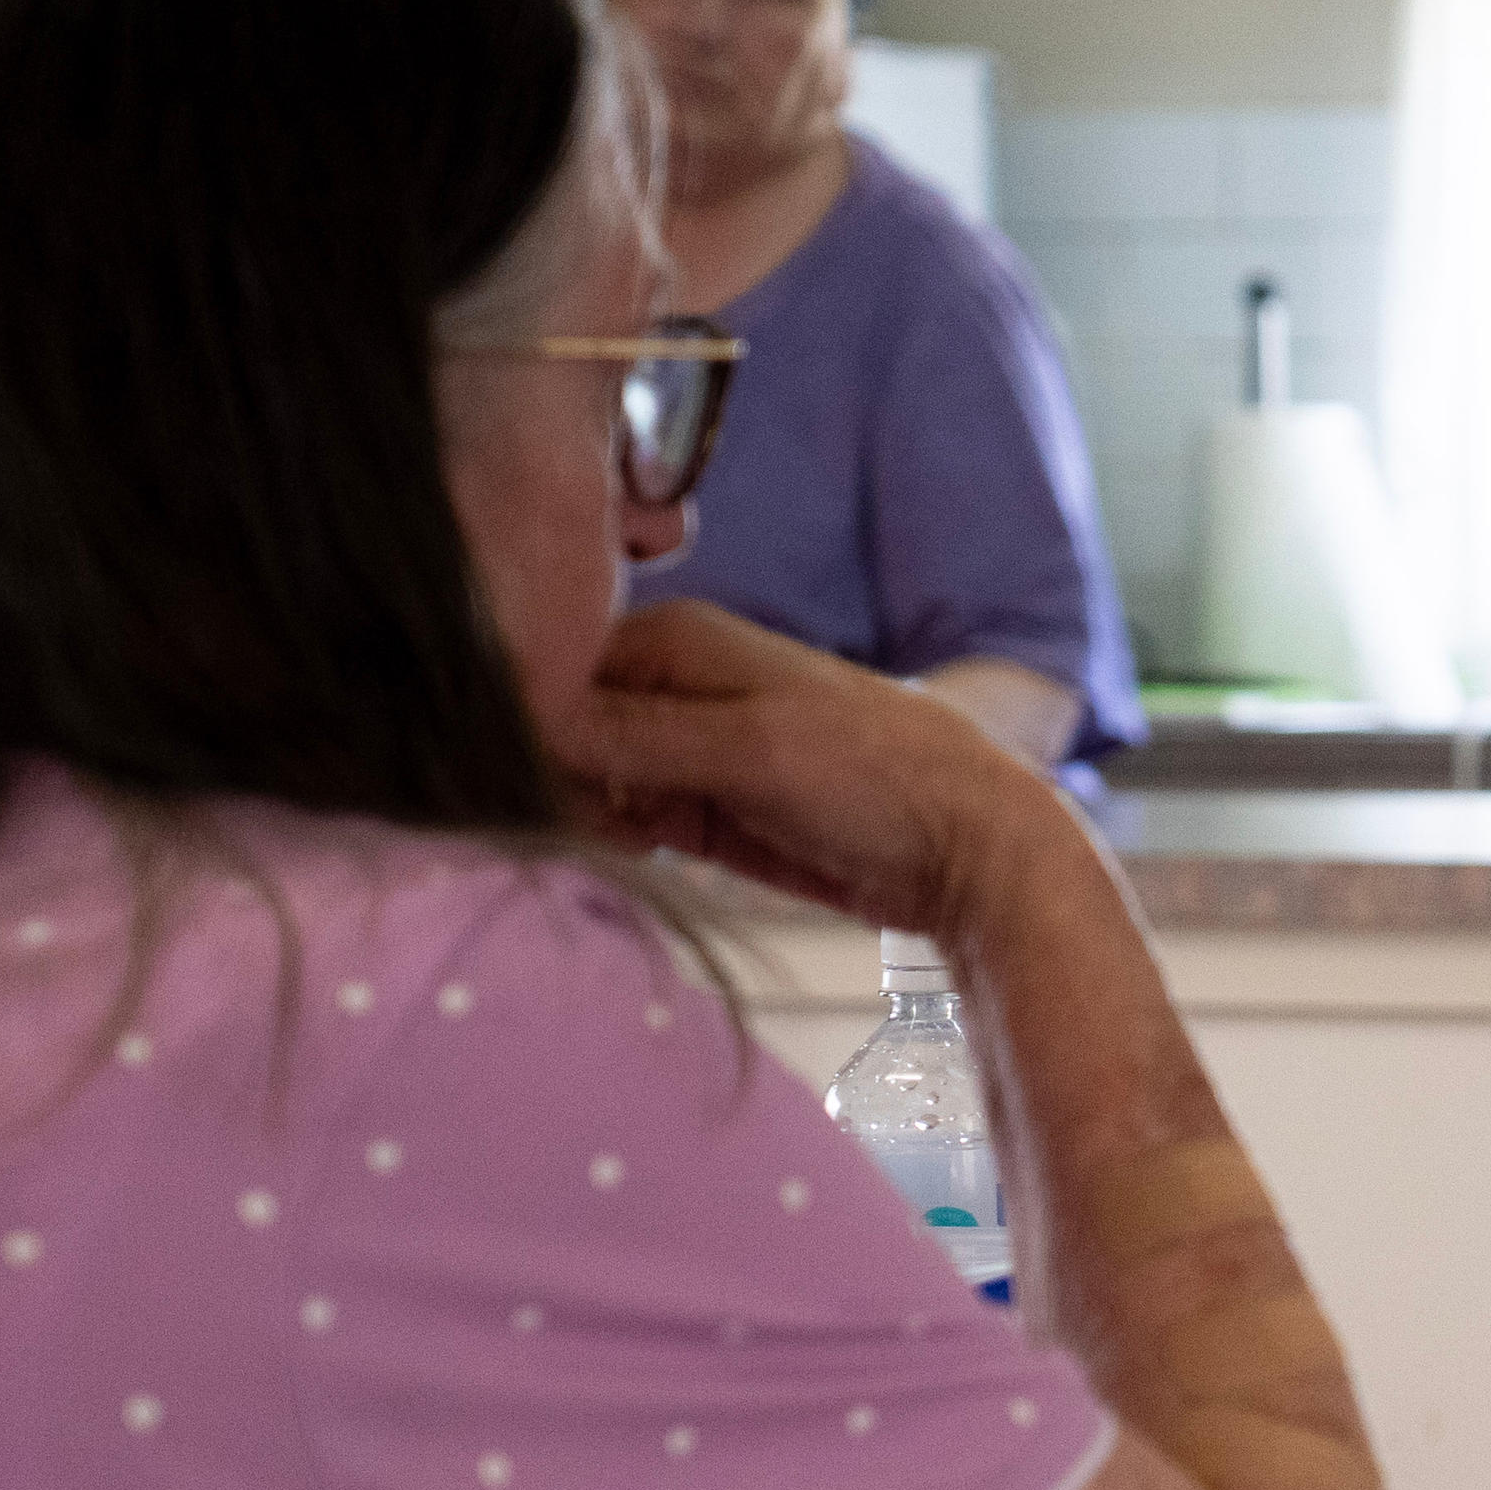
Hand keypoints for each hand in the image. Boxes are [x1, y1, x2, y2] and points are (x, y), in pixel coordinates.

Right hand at [551, 600, 1073, 943]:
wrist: (968, 849)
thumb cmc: (877, 777)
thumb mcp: (749, 750)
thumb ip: (635, 737)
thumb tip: (522, 722)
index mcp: (677, 639)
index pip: (550, 665)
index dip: (526, 720)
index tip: (531, 775)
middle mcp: (671, 684)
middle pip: (558, 725)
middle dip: (556, 773)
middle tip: (598, 815)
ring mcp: (683, 749)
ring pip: (584, 777)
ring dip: (586, 812)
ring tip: (633, 834)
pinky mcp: (699, 808)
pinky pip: (623, 817)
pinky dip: (619, 837)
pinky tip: (645, 851)